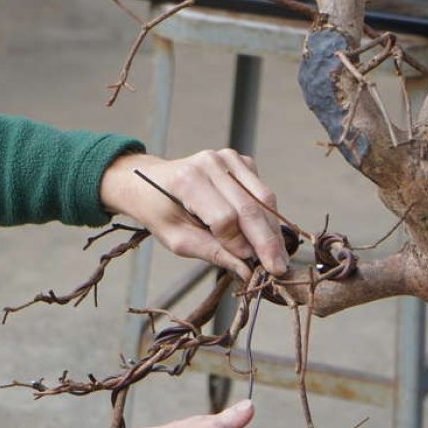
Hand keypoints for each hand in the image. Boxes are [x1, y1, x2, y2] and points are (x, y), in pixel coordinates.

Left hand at [99, 151, 288, 279]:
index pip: (224, 217)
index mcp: (188, 180)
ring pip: (262, 198)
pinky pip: (261, 192)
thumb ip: (211, 252)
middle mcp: (211, 163)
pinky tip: (264, 235)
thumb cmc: (159, 211)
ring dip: (273, 229)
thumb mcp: (176, 238)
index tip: (249, 266)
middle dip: (266, 241)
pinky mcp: (240, 161)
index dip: (238, 244)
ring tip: (279, 257)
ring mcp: (228, 158)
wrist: (148, 180)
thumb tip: (245, 269)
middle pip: (249, 207)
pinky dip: (266, 215)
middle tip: (279, 268)